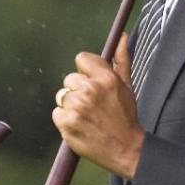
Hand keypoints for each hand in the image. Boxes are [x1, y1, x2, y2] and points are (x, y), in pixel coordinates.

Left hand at [52, 33, 143, 179]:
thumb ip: (122, 58)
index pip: (82, 59)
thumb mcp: (127, 84)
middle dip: (78, 90)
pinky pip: (57, 113)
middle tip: (92, 105)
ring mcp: (77, 107)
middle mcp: (90, 90)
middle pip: (70, 79)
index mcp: (106, 78)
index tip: (91, 81)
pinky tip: (80, 125)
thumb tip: (122, 36)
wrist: (125, 148)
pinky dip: (65, 119)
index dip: (85, 71)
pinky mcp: (66, 123)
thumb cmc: (126, 116)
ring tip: (87, 116)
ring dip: (71, 105)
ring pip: (62, 96)